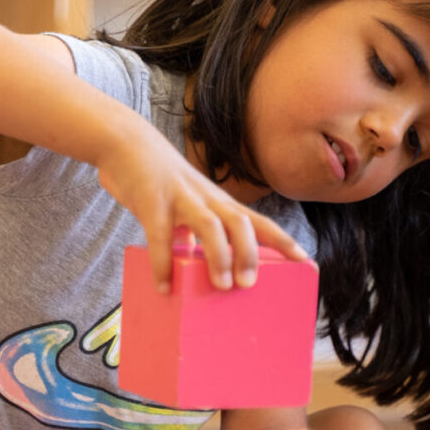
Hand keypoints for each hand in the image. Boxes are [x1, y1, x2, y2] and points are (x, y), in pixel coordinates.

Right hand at [95, 128, 309, 292]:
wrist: (126, 142)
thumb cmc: (159, 178)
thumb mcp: (186, 202)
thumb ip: (194, 229)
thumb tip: (197, 259)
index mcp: (217, 201)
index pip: (257, 220)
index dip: (281, 238)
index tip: (303, 259)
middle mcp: (205, 198)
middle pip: (240, 221)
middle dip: (250, 252)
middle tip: (249, 284)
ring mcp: (180, 198)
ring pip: (210, 225)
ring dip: (219, 255)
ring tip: (221, 285)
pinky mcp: (152, 202)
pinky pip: (160, 236)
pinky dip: (163, 264)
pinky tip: (164, 287)